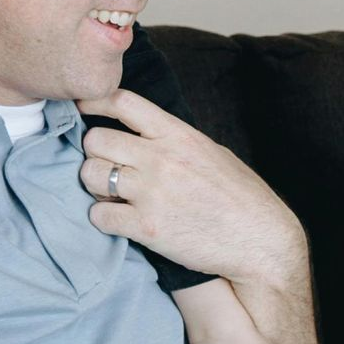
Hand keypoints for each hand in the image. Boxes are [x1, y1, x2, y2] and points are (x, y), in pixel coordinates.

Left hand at [78, 89, 305, 293]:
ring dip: (96, 185)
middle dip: (95, 153)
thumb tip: (147, 133)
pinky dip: (104, 218)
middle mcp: (161, 158)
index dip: (94, 103)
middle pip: (96, 140)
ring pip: (91, 176)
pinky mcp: (146, 227)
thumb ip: (175, 140)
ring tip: (114, 195)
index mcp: (179, 135)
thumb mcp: (211, 152)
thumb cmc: (241, 197)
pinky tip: (120, 220)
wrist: (260, 241)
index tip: (84, 109)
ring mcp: (152, 193)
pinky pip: (98, 214)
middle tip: (108, 167)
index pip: (123, 102)